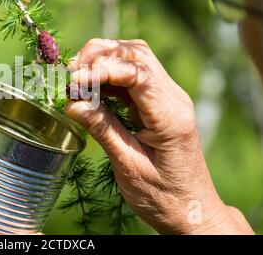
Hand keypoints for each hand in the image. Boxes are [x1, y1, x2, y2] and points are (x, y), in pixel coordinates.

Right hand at [66, 38, 253, 234]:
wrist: (191, 208)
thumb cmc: (163, 195)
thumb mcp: (128, 166)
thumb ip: (102, 130)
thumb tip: (72, 103)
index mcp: (170, 116)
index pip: (138, 73)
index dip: (103, 69)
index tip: (75, 82)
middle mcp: (173, 98)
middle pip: (138, 53)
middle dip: (101, 55)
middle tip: (71, 74)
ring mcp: (168, 97)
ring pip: (135, 58)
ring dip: (104, 60)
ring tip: (77, 78)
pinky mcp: (158, 102)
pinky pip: (133, 76)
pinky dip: (109, 75)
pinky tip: (91, 87)